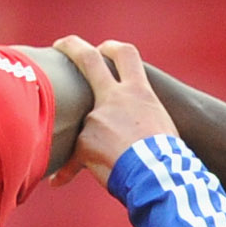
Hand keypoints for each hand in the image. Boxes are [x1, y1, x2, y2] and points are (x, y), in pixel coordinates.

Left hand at [50, 39, 177, 184]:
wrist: (158, 175)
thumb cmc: (166, 157)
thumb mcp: (159, 123)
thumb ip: (139, 114)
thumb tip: (131, 124)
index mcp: (139, 92)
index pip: (125, 55)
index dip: (112, 48)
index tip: (102, 49)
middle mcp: (114, 98)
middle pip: (88, 60)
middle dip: (71, 47)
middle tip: (59, 45)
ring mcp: (97, 118)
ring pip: (80, 125)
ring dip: (84, 142)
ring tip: (100, 161)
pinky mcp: (84, 142)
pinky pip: (71, 157)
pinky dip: (67, 170)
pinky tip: (60, 181)